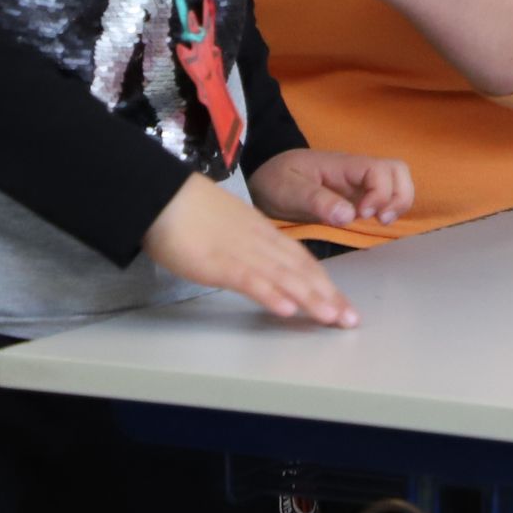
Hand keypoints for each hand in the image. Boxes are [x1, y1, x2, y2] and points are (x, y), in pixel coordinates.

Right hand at [142, 175, 359, 327]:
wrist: (162, 192)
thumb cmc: (189, 210)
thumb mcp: (229, 226)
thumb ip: (247, 244)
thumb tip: (259, 265)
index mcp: (262, 232)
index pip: (301, 259)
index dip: (324, 282)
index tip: (341, 303)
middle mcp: (259, 241)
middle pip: (301, 270)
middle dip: (328, 296)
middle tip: (350, 320)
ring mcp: (241, 252)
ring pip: (284, 276)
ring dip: (311, 299)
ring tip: (331, 318)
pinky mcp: (219, 262)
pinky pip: (250, 280)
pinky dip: (270, 294)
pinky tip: (287, 309)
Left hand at [250, 149, 414, 230]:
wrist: (267, 181)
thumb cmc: (276, 182)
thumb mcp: (288, 191)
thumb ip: (317, 201)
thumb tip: (349, 216)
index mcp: (341, 164)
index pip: (378, 169)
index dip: (380, 193)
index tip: (361, 215)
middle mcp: (356, 171)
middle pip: (398, 171)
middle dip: (399, 196)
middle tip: (379, 220)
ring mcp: (359, 183)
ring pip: (397, 182)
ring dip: (398, 202)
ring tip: (380, 221)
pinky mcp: (358, 196)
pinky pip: (386, 195)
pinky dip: (389, 208)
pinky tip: (373, 222)